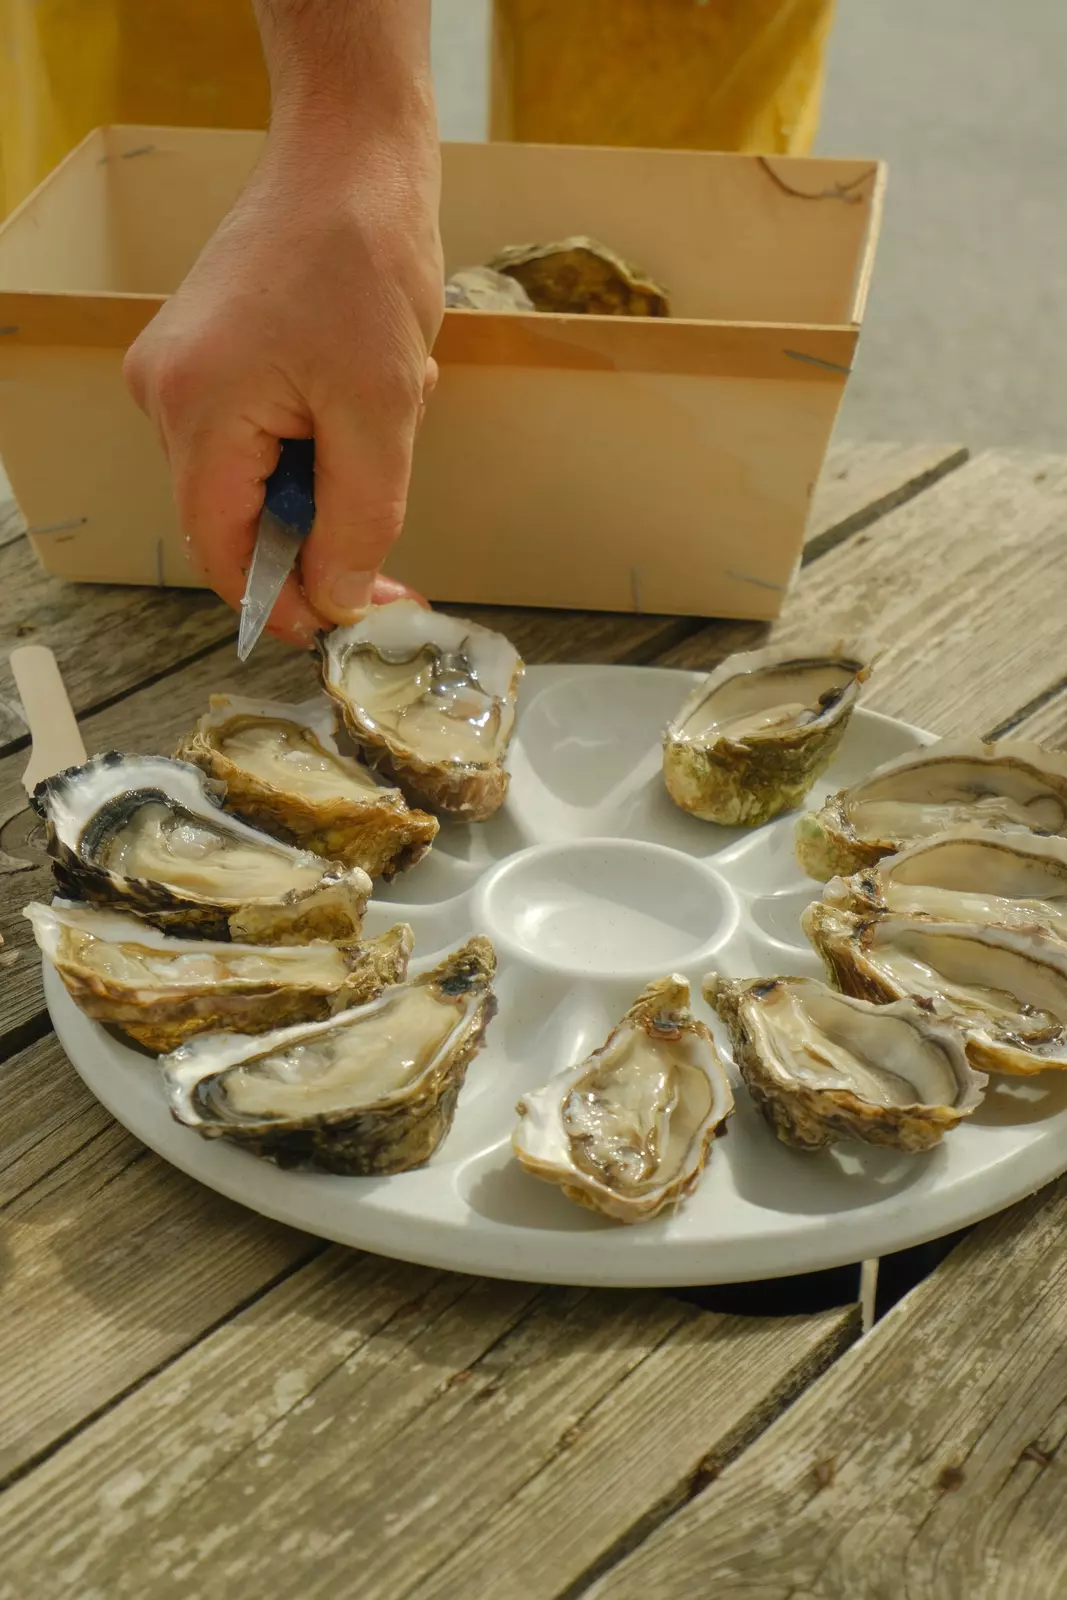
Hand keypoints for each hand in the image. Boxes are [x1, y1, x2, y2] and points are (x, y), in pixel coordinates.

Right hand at [124, 125, 442, 644]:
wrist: (352, 154)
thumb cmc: (366, 261)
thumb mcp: (382, 412)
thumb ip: (358, 521)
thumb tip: (337, 599)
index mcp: (196, 412)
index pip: (223, 554)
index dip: (284, 603)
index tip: (348, 625)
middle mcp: (167, 395)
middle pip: (239, 518)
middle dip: (324, 529)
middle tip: (396, 529)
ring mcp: (181, 371)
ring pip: (260, 477)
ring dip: (334, 470)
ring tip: (391, 407)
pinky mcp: (208, 354)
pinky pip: (263, 432)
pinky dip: (323, 431)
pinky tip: (366, 386)